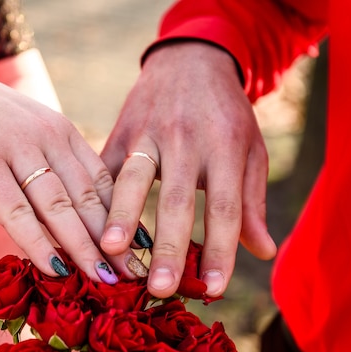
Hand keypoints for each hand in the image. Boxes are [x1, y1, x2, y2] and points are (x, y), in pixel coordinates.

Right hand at [0, 49, 141, 282]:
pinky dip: (38, 242)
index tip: (139, 248)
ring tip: (104, 280)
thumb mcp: (25, 133)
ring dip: (84, 247)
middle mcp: (47, 137)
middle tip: (134, 274)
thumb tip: (71, 208)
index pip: (103, 181)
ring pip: (59, 206)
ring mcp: (17, 148)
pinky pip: (17, 210)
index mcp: (62, 132)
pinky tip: (55, 268)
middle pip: (88, 197)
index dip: (123, 216)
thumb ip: (50, 163)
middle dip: (113, 240)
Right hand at [100, 42, 276, 297]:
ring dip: (121, 216)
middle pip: (176, 200)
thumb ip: (252, 201)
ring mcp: (148, 133)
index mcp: (225, 147)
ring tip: (111, 251)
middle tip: (159, 288)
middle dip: (167, 247)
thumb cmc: (226, 115)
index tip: (214, 289)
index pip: (224, 207)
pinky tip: (87, 226)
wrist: (190, 62)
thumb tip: (263, 252)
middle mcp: (186, 140)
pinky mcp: (121, 131)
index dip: (220, 250)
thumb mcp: (250, 150)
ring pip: (132, 179)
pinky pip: (106, 167)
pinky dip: (97, 197)